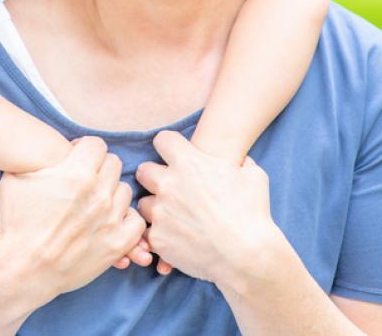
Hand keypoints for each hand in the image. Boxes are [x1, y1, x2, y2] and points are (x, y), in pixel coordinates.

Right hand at [0, 136, 146, 303]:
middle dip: (98, 168)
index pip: (97, 145)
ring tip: (95, 202)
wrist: (23, 267)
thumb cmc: (16, 222)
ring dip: (111, 192)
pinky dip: (125, 218)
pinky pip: (136, 220)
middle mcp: (98, 192)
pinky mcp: (117, 243)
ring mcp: (110, 218)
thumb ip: (35, 159)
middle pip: (113, 164)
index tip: (77, 158)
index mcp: (76, 172)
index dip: (84, 149)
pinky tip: (109, 220)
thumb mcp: (15, 178)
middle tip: (85, 179)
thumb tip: (39, 146)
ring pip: (124, 190)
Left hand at [136, 131, 279, 287]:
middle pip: (144, 170)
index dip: (170, 148)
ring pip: (144, 203)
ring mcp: (160, 211)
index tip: (176, 157)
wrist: (248, 257)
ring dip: (156, 208)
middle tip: (169, 189)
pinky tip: (176, 239)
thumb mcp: (254, 177)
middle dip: (154, 178)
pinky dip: (160, 235)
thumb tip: (241, 160)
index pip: (163, 140)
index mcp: (188, 163)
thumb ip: (241, 163)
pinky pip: (150, 232)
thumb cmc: (253, 215)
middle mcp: (168, 183)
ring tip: (173, 218)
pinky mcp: (158, 237)